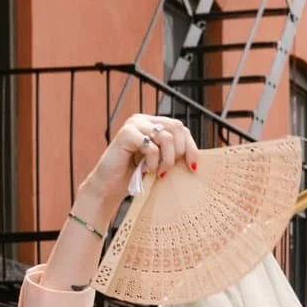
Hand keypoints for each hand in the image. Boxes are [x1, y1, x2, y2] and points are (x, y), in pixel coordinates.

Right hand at [82, 114, 200, 205]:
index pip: (180, 128)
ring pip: (166, 137)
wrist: (110, 187)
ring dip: (166, 160)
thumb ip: (174, 153)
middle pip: (176, 127)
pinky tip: (146, 170)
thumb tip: (196, 156)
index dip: (191, 147)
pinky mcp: (126, 134)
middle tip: (169, 169)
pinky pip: (151, 147)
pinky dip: (153, 162)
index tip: (193, 167)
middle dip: (179, 152)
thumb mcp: (160, 162)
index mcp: (153, 124)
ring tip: (158, 172)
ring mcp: (134, 124)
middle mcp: (144, 120)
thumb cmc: (136, 176)